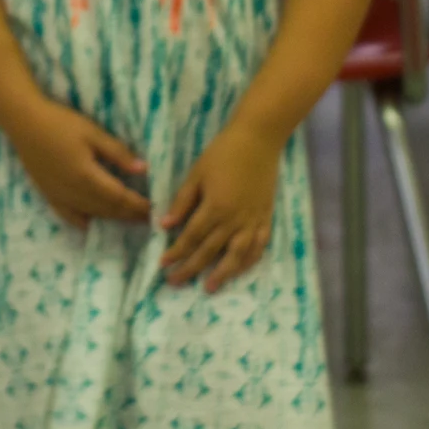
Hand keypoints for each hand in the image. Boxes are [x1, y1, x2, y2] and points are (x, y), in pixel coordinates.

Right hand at [0, 97, 150, 229]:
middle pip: (108, 210)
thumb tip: (143, 170)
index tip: (156, 209)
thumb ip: (117, 153)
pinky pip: (70, 217)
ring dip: (113, 219)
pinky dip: (85, 222)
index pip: (120, 198)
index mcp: (87, 176)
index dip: (139, 206)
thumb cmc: (60, 122)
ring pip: (92, 214)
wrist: (24, 122)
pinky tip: (93, 223)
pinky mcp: (49, 195)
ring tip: (130, 219)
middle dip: (130, 215)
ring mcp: (60, 196)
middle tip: (149, 218)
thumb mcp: (93, 132)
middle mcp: (74, 192)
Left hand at [160, 126, 280, 291]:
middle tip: (176, 282)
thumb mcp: (196, 174)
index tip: (163, 265)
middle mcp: (234, 220)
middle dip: (191, 268)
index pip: (191, 237)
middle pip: (210, 251)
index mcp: (215, 208)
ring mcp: (253, 221)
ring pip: (237, 255)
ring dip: (223, 273)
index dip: (176, 252)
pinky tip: (240, 269)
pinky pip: (259, 246)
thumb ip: (182, 202)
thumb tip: (165, 225)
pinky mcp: (266, 218)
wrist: (258, 140)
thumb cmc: (222, 153)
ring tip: (209, 287)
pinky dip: (250, 261)